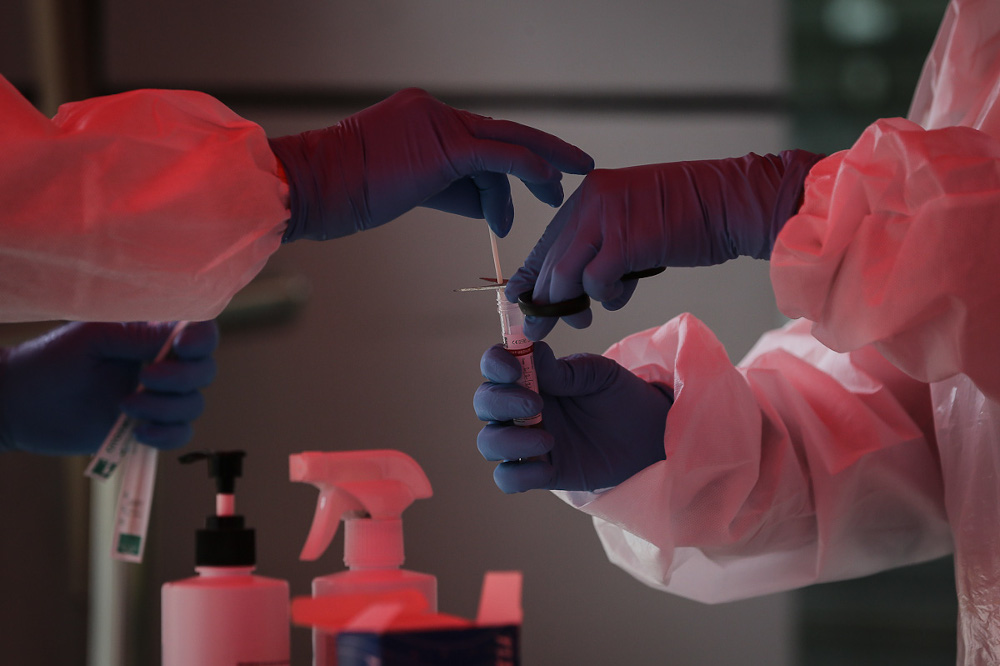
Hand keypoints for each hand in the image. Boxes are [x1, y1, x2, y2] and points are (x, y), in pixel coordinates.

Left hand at [0, 321, 218, 455]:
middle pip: (204, 371)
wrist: (18, 406)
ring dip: (166, 409)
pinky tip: (139, 433)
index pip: (199, 331)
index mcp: (151, 335)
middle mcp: (161, 366)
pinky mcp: (146, 428)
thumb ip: (137, 336)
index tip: (182, 348)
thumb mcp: (93, 337)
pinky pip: (179, 435)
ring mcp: (155, 399)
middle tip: (143, 380)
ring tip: (125, 407)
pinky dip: (167, 436)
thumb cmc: (50, 360)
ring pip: (193, 405)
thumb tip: (177, 335)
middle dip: (180, 379)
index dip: (202, 339)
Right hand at [268, 88, 593, 241]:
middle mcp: (434, 112)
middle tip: (574, 171)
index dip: (511, 166)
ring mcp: (438, 122)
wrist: (316, 187)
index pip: (478, 142)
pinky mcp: (444, 144)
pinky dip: (530, 167)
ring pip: (502, 148)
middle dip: (542, 153)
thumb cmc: (353, 195)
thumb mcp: (414, 188)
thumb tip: (494, 207)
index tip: (540, 181)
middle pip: (499, 136)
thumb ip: (457, 190)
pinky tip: (551, 181)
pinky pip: (500, 155)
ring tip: (555, 198)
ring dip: (535, 174)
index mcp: (423, 118)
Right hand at [474, 341, 671, 492]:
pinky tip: (548, 467)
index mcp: (533, 377)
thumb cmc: (620, 396)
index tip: (514, 369)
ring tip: (548, 438)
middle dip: (501, 403)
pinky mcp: (541, 472)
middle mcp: (522, 408)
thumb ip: (565, 370)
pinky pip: (508, 478)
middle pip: (485, 403)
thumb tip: (532, 354)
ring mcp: (528, 441)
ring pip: (488, 442)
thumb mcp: (598, 375)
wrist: (648, 434)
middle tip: (536, 405)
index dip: (494, 365)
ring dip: (508, 440)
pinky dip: (519, 475)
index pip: (495, 366)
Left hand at [506, 150, 822, 338]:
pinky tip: (623, 294)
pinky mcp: (627, 238)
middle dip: (543, 302)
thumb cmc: (686, 218)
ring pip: (565, 275)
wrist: (731, 202)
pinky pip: (597, 282)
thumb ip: (598, 248)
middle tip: (541, 329)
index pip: (546, 243)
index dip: (530, 278)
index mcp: (588, 195)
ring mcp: (607, 217)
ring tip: (585, 318)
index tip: (521, 306)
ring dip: (572, 305)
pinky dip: (607, 297)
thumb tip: (568, 289)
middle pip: (549, 262)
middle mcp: (590, 200)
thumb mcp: (631, 226)